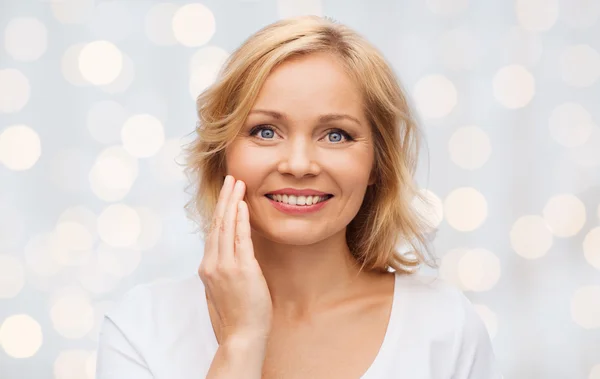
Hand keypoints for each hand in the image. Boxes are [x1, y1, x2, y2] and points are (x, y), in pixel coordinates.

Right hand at [198, 175, 272, 344]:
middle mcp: (212, 264)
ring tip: (237, 184)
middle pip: (217, 223)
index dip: (219, 210)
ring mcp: (225, 266)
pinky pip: (240, 238)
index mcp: (206, 267)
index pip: (212, 232)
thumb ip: (221, 269)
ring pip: (226, 226)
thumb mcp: (221, 289)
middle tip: (230, 178)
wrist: (241, 335)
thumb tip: (226, 255)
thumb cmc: (235, 315)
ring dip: (232, 202)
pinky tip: (243, 205)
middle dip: (224, 198)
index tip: (225, 194)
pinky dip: (241, 219)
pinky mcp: (242, 269)